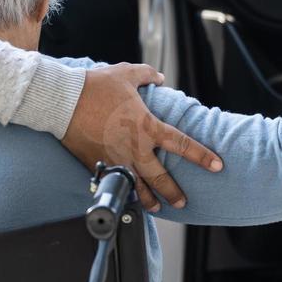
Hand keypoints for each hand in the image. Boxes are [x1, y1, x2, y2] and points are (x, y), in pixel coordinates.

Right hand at [63, 63, 222, 211]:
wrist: (63, 101)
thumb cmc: (95, 86)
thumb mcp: (126, 74)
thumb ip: (146, 75)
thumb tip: (158, 77)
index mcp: (147, 126)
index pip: (182, 145)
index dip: (202, 156)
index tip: (217, 166)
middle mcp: (135, 148)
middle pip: (161, 178)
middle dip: (174, 192)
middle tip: (182, 200)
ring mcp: (116, 159)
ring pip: (138, 187)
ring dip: (149, 200)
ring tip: (157, 208)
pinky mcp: (98, 164)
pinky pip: (114, 181)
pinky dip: (122, 190)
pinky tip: (127, 196)